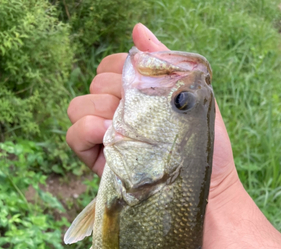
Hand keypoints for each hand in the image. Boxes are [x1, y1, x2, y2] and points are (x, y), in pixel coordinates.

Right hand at [66, 23, 238, 202]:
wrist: (207, 187)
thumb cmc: (205, 144)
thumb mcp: (192, 96)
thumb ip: (165, 63)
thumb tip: (137, 29)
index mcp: (137, 95)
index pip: (111, 66)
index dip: (121, 69)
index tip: (142, 85)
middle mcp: (118, 113)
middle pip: (94, 83)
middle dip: (113, 91)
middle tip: (140, 114)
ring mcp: (105, 137)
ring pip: (78, 105)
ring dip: (97, 109)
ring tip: (122, 127)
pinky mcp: (97, 160)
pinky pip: (73, 135)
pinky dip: (85, 130)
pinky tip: (108, 136)